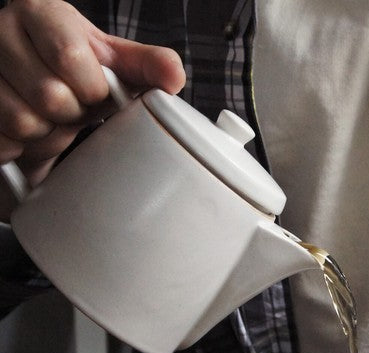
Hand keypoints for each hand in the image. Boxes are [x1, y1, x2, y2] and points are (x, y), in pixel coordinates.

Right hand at [0, 0, 185, 219]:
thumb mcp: (113, 65)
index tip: (93, 90)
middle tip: (70, 106)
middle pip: (49, 95)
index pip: (71, 57)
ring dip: (45, 131)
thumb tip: (174, 76)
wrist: (33, 91)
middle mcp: (2, 32)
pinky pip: (3, 140)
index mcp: (42, 14)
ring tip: (48, 116)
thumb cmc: (77, 74)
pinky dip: (20, 145)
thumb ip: (146, 66)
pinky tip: (26, 128)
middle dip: (70, 112)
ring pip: (23, 121)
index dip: (91, 87)